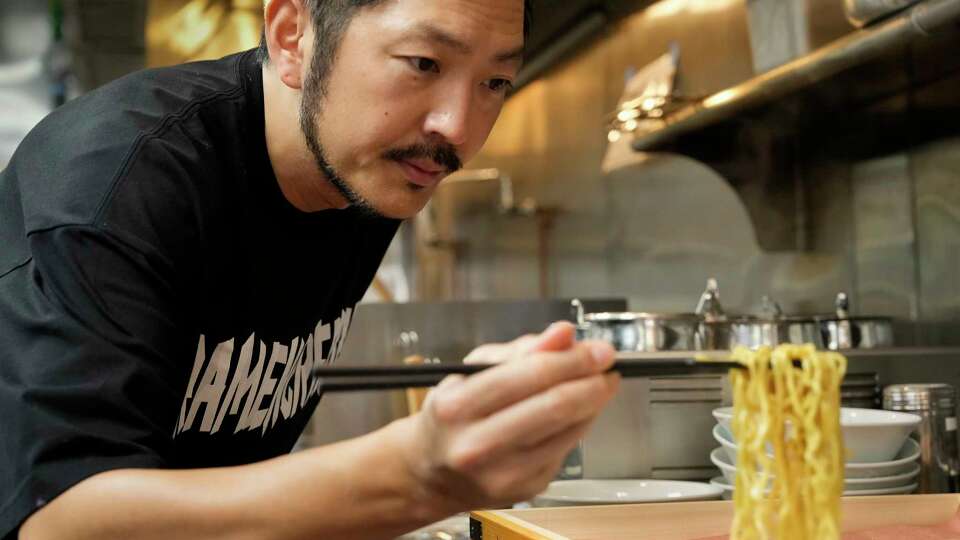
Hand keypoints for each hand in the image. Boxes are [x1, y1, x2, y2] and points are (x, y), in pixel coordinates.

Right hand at [394, 323, 619, 514]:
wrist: (432, 470)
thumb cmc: (454, 414)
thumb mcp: (473, 370)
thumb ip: (521, 350)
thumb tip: (563, 333)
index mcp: (458, 406)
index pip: (530, 375)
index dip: (573, 359)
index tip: (598, 349)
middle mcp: (477, 445)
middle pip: (555, 407)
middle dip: (591, 380)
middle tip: (608, 365)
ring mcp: (503, 473)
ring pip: (568, 430)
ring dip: (593, 402)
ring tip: (599, 384)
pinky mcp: (525, 488)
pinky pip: (566, 449)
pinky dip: (579, 425)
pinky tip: (578, 411)